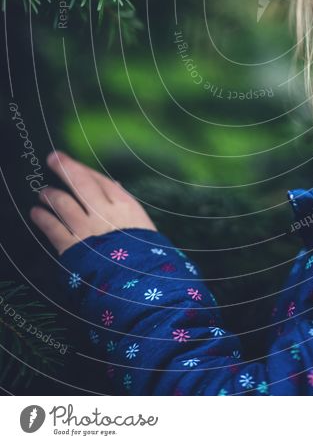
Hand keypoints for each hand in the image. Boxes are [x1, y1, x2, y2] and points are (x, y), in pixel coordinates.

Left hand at [30, 150, 156, 254]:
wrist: (140, 282)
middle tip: (53, 159)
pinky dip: (43, 218)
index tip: (74, 163)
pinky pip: (53, 227)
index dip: (84, 169)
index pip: (100, 180)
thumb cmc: (147, 255)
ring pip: (63, 202)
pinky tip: (36, 213)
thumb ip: (126, 205)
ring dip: (51, 195)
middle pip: (80, 183)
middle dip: (64, 168)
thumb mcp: (143, 226)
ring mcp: (87, 228)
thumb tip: (116, 185)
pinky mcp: (72, 246)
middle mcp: (104, 211)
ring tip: (44, 193)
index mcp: (125, 205)